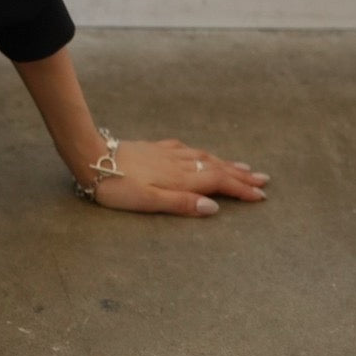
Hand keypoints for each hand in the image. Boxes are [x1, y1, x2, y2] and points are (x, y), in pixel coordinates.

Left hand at [82, 136, 269, 215]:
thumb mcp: (149, 202)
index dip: (240, 190)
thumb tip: (214, 208)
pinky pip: (187, 149)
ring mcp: (167, 153)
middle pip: (216, 167)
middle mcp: (178, 163)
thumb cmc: (117, 186)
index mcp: (180, 178)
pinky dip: (202, 153)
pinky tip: (200, 153)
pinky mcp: (155, 147)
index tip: (261, 196)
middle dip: (240, 175)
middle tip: (264, 179)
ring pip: (204, 157)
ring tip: (242, 166)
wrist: (91, 157)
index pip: (218, 183)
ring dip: (225, 162)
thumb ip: (181, 204)